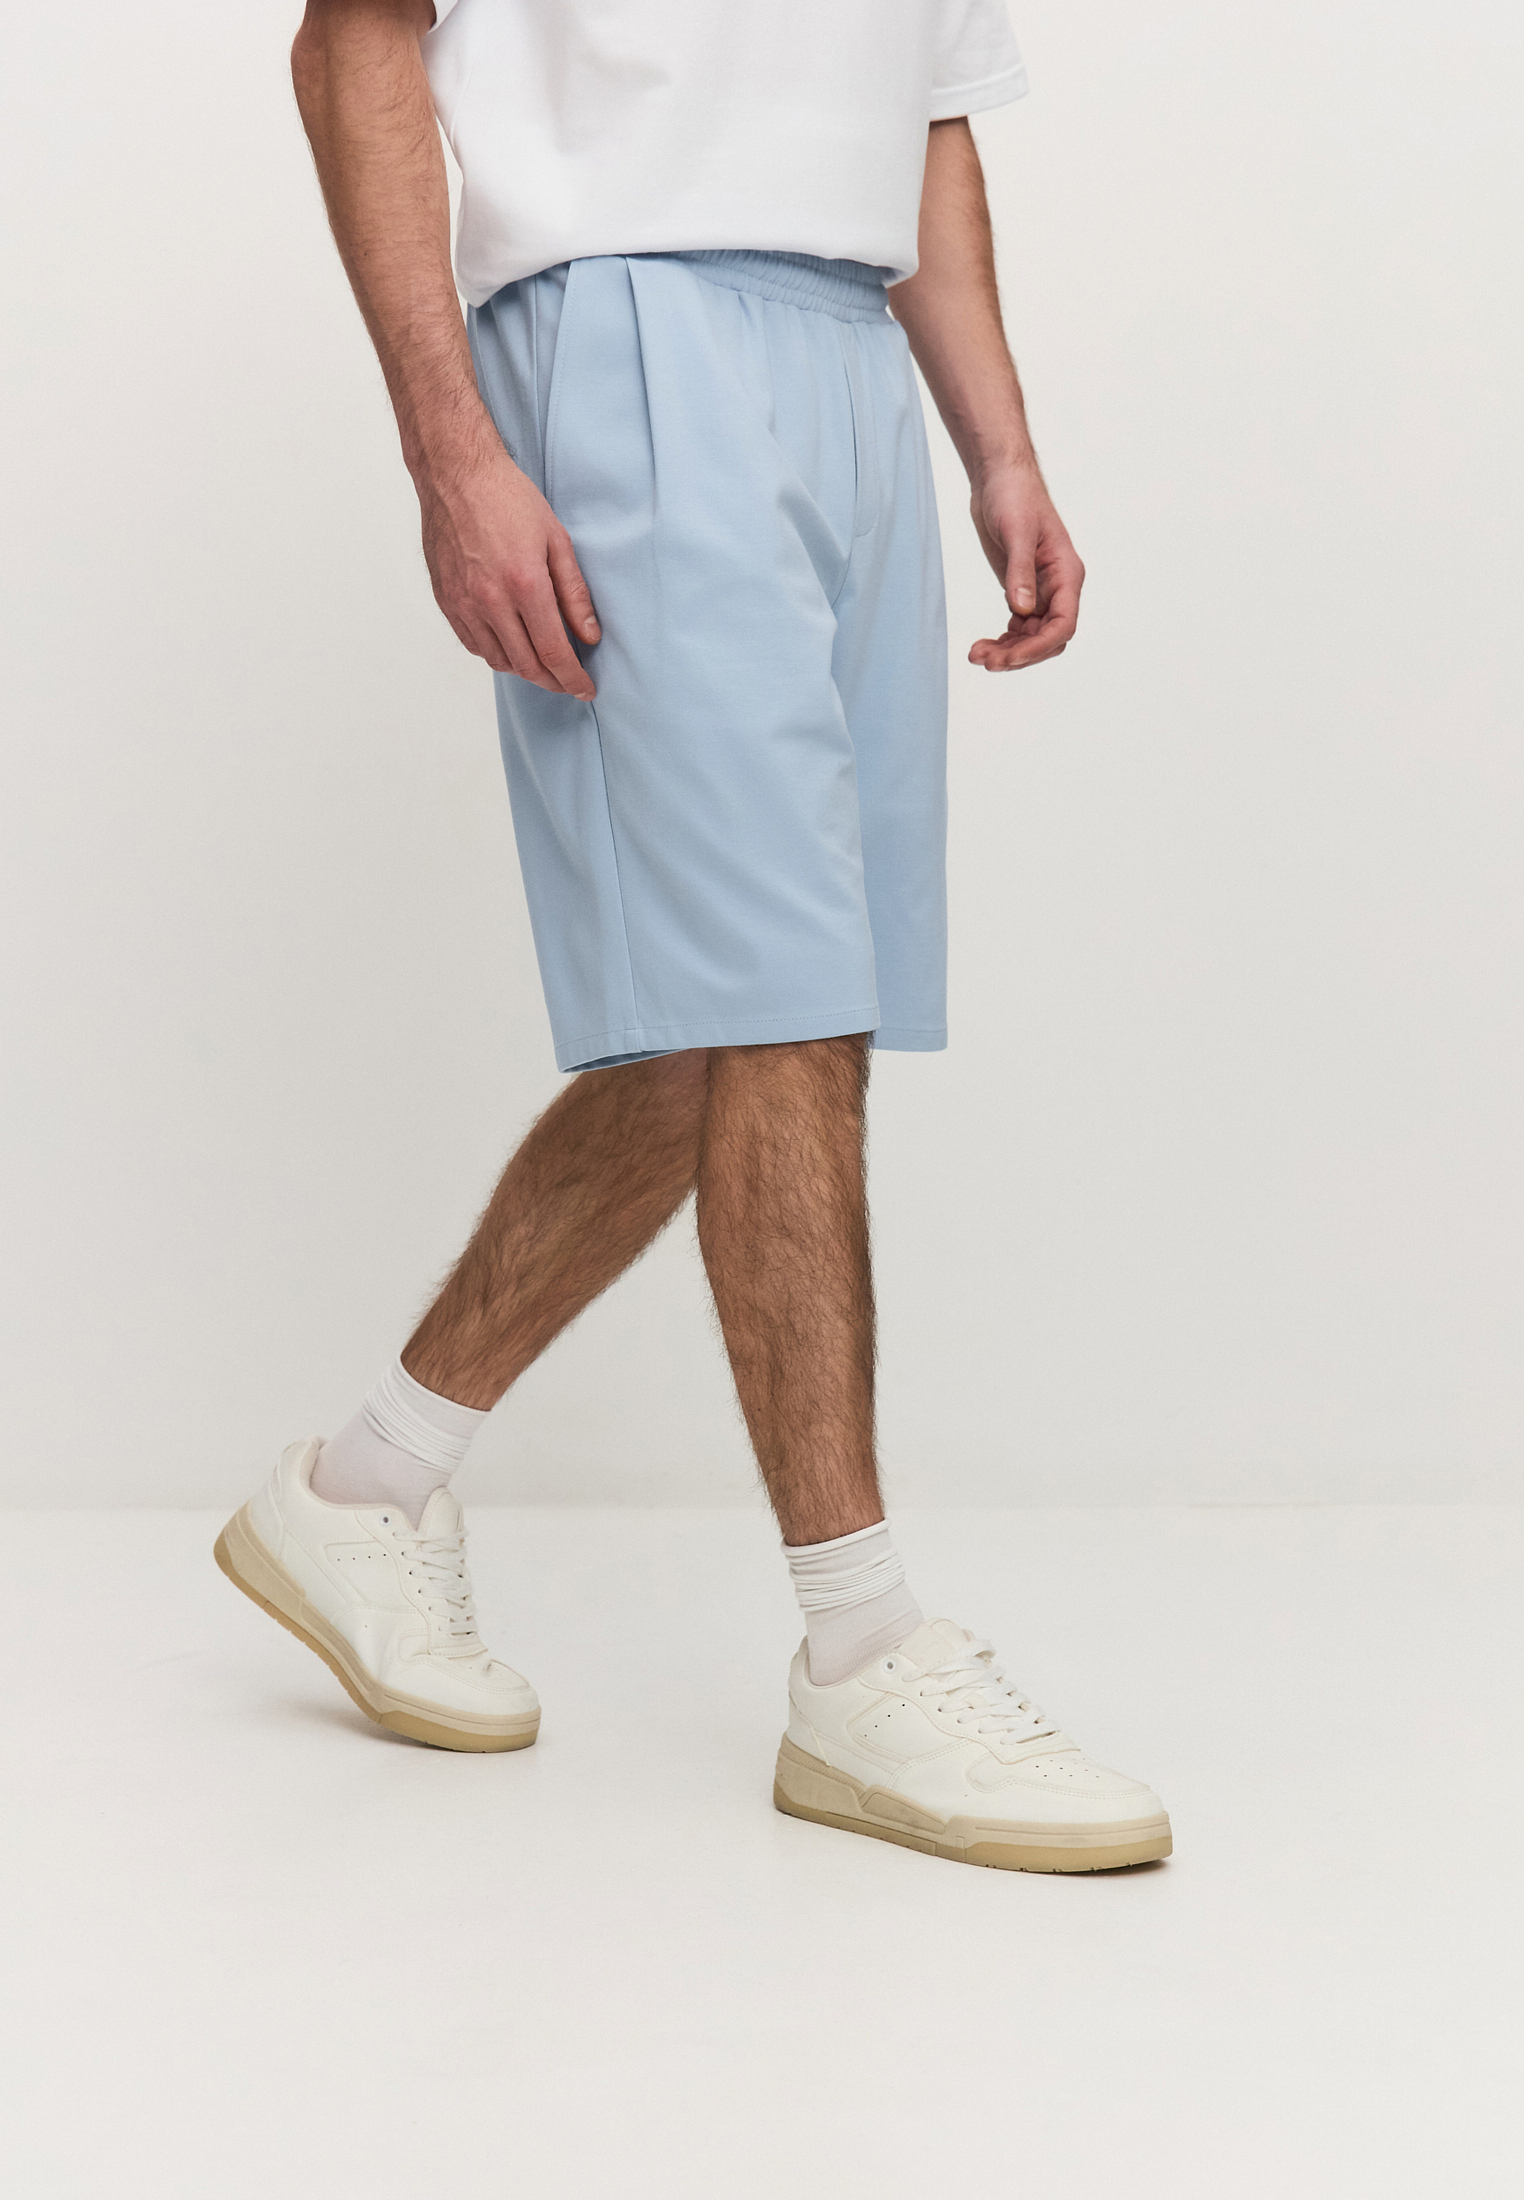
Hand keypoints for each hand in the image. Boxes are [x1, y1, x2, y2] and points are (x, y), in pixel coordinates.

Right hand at [416, 425, 600, 698]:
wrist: (456, 475)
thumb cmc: (508, 498)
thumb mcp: (557, 540)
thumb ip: (574, 593)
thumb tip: (589, 635)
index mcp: (524, 584)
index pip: (554, 652)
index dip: (572, 678)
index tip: (585, 690)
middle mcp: (491, 601)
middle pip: (527, 665)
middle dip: (553, 681)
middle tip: (569, 683)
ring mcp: (464, 603)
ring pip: (499, 660)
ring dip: (525, 670)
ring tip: (543, 664)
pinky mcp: (446, 601)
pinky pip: (474, 645)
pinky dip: (496, 654)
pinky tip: (512, 645)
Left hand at [968, 463, 1084, 671]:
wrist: (999, 478)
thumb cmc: (1014, 496)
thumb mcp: (1017, 532)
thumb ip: (1020, 572)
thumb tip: (1022, 610)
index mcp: (1067, 574)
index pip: (1063, 624)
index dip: (1038, 647)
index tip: (1009, 659)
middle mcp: (1058, 587)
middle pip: (1047, 638)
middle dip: (1019, 655)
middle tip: (985, 661)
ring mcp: (1040, 591)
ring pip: (1031, 637)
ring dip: (1007, 652)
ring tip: (976, 655)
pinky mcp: (1021, 590)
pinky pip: (1018, 628)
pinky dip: (1003, 641)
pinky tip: (983, 644)